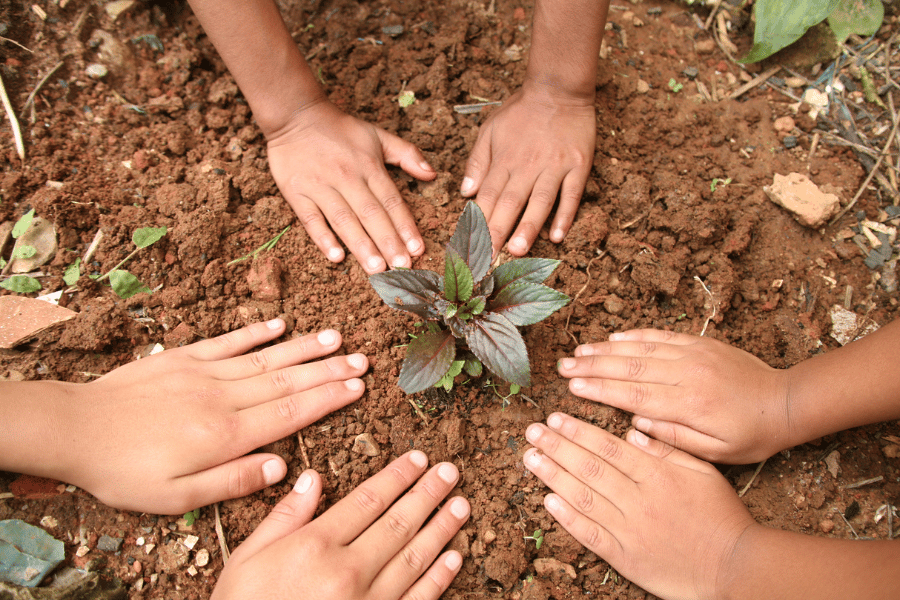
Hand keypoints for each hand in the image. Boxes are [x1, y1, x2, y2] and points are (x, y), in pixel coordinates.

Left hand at [61, 319, 367, 512]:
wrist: (74, 429)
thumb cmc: (125, 471)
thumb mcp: (177, 496)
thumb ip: (233, 481)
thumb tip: (282, 467)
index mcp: (225, 435)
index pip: (290, 414)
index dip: (328, 398)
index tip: (357, 386)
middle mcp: (223, 398)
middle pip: (287, 382)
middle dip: (328, 370)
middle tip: (362, 359)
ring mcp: (204, 373)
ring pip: (265, 359)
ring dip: (303, 348)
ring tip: (336, 337)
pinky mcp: (183, 358)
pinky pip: (228, 342)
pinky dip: (256, 332)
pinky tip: (280, 324)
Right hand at [211, 451, 469, 599]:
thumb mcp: (246, 560)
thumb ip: (284, 517)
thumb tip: (311, 479)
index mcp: (314, 546)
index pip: (368, 499)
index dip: (397, 476)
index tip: (418, 459)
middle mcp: (346, 571)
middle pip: (398, 523)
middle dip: (428, 494)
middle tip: (450, 472)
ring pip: (414, 558)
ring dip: (441, 529)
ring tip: (461, 506)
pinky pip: (416, 599)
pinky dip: (439, 578)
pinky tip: (454, 558)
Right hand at [267, 100, 434, 272]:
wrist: (295, 114)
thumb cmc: (340, 129)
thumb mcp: (377, 135)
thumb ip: (407, 154)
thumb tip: (432, 173)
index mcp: (369, 166)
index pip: (392, 201)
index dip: (406, 226)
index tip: (418, 249)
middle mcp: (347, 178)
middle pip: (371, 215)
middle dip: (388, 242)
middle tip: (401, 268)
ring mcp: (321, 186)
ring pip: (344, 220)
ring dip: (361, 245)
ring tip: (376, 268)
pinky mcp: (297, 192)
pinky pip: (311, 219)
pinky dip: (323, 237)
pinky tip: (336, 257)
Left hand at [461, 85, 594, 255]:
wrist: (558, 88)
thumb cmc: (521, 111)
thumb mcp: (490, 130)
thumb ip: (477, 162)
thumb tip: (466, 193)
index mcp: (504, 160)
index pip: (488, 196)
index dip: (478, 223)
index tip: (471, 246)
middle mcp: (527, 166)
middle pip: (510, 203)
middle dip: (498, 232)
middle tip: (489, 259)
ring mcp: (554, 166)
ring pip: (540, 201)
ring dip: (528, 227)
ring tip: (518, 250)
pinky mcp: (578, 164)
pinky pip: (571, 193)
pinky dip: (565, 215)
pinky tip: (559, 235)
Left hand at [523, 413, 755, 599]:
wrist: (735, 565)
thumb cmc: (721, 515)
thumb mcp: (702, 471)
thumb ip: (667, 448)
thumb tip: (633, 431)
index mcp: (657, 474)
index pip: (608, 446)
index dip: (577, 431)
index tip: (555, 419)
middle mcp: (639, 499)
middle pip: (589, 467)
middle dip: (557, 446)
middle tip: (533, 432)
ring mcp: (630, 529)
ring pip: (583, 497)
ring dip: (553, 475)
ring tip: (531, 458)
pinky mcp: (625, 557)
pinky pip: (590, 534)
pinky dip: (567, 517)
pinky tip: (548, 500)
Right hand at [558, 329, 790, 463]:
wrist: (786, 402)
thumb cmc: (751, 435)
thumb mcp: (716, 452)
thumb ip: (674, 438)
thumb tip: (636, 423)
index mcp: (689, 404)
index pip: (633, 394)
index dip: (600, 390)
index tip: (572, 387)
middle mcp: (687, 373)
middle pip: (629, 367)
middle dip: (592, 366)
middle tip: (563, 367)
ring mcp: (693, 354)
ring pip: (640, 348)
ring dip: (606, 349)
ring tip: (578, 352)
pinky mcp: (700, 343)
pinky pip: (660, 336)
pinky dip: (634, 335)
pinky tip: (613, 338)